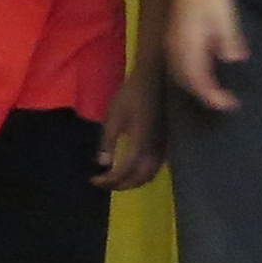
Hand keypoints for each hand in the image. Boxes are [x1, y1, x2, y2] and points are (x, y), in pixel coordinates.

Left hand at [96, 62, 165, 189]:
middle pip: (139, 178)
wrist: (155, 77)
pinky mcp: (167, 142)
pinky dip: (143, 173)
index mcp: (140, 144)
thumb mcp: (113, 116)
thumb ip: (108, 142)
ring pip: (150, 174)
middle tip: (104, 182)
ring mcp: (164, 146)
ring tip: (117, 178)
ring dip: (133, 181)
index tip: (93, 179)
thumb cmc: (132, 94)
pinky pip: (157, 166)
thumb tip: (102, 164)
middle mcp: (155, 150)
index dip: (108, 180)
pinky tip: (134, 167)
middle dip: (120, 185)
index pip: (123, 172)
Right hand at [166, 0, 243, 112]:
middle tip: (225, 100)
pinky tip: (202, 73)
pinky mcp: (171, 39)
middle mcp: (176, 50)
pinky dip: (189, 76)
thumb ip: (229, 41)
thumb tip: (234, 60)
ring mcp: (171, 44)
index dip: (214, 97)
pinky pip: (177, 66)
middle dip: (205, 95)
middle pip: (187, 82)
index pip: (200, 82)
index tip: (230, 103)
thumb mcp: (225, 18)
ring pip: (180, 76)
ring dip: (196, 87)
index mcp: (190, 47)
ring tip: (214, 91)